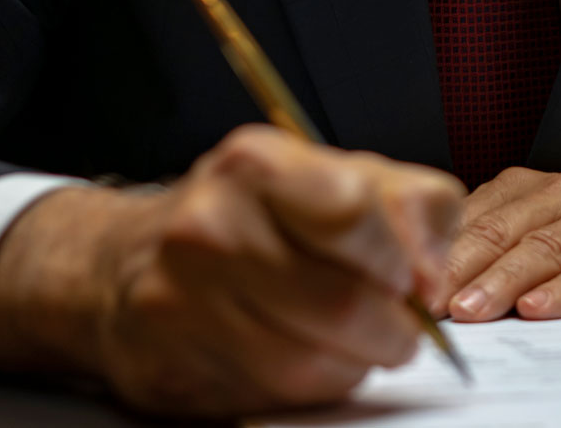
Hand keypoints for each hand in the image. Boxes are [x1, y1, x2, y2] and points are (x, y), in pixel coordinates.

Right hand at [0, 125, 463, 418]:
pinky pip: (272, 397)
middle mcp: (209, 224)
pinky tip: (300, 357)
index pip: (353, 209)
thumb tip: (434, 274)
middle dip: (392, 330)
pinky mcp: (168, 367)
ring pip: (313, 364)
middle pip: (344, 304)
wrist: (126, 264)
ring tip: (349, 342)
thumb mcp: (337, 177)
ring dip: (352, 364)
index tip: (411, 276)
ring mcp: (181, 299)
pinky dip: (307, 388)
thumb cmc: (252, 219)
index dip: (400, 256)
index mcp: (257, 163)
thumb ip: (410, 206)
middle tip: (399, 328)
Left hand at [439, 169, 560, 321]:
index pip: (472, 218)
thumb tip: (428, 287)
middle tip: (425, 302)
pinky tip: (539, 308)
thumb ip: (496, 247)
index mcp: (531, 188)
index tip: (402, 284)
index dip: (433, 251)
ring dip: (503, 282)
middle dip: (458, 269)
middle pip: (502, 232)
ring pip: (544, 250)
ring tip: (470, 310)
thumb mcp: (546, 229)